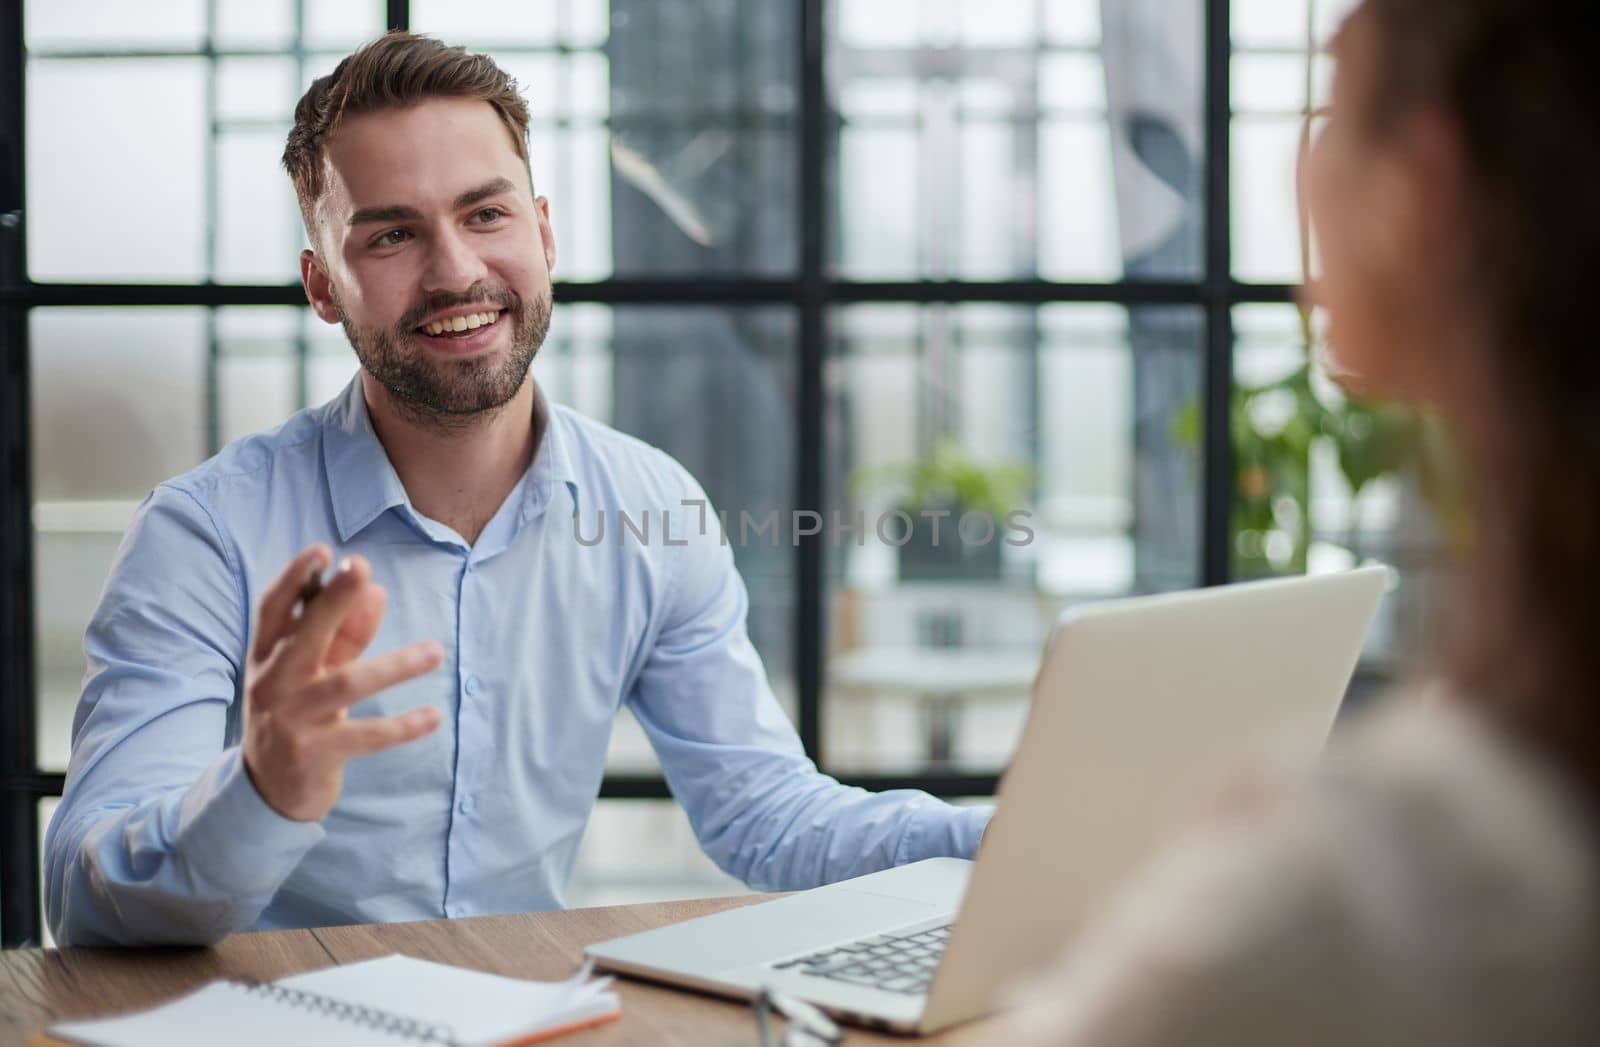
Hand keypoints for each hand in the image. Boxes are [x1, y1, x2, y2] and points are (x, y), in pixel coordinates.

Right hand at [242, 545, 443, 820]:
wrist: (268, 791)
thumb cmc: (296, 714)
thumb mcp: (313, 672)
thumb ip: (345, 634)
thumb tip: (376, 589)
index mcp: (266, 657)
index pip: (273, 610)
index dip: (295, 579)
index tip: (323, 551)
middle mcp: (272, 684)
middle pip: (304, 637)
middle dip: (332, 602)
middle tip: (361, 568)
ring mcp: (290, 721)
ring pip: (344, 686)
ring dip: (393, 666)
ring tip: (435, 652)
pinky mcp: (313, 754)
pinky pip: (364, 736)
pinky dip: (401, 727)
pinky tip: (433, 716)